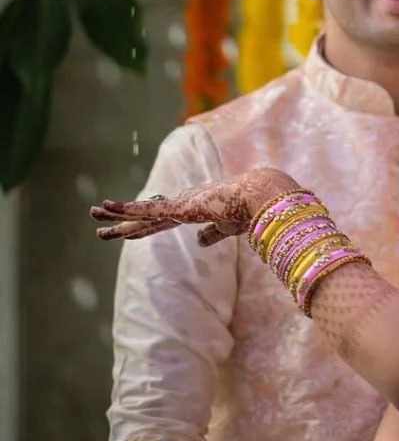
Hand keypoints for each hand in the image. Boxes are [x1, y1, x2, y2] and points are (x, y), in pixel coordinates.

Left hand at [90, 167, 300, 247]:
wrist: (262, 197)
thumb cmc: (250, 210)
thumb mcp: (227, 228)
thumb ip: (212, 234)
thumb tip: (199, 243)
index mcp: (193, 210)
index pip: (161, 221)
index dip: (141, 227)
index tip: (124, 231)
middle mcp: (183, 205)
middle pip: (146, 216)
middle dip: (121, 219)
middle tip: (97, 217)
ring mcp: (181, 204)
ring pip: (143, 212)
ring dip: (118, 213)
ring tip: (95, 211)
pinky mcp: (182, 206)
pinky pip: (151, 211)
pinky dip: (130, 210)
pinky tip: (112, 208)